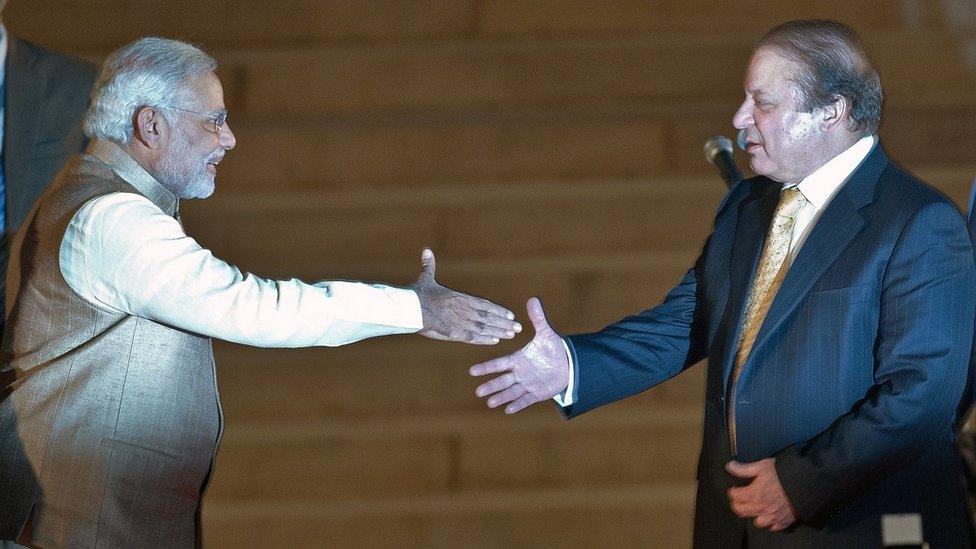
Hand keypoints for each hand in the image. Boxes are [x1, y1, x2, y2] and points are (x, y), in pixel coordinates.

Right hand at [410, 248, 520, 343]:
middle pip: (489, 317)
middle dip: (504, 323)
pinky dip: (485, 339)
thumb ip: (429, 266)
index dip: (498, 310)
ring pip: (484, 328)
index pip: (484, 305)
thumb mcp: (425, 278)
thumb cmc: (416, 294)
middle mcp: (464, 310)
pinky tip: (495, 341)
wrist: (409, 308)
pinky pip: (473, 337)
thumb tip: (426, 250)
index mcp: (460, 298)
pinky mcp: (454, 333)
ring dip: (499, 331)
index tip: (510, 314)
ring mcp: (460, 322)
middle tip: (518, 327)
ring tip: (512, 335)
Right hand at [469, 297, 568, 412]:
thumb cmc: (553, 348)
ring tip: (490, 402)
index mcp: (518, 359)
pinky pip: (526, 400)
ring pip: (512, 391)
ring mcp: (528, 384)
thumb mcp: (545, 333)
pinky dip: (517, 404)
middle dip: (491, 386)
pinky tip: (508, 410)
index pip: (499, 363)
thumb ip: (537, 318)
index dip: (486, 368)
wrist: (568, 363)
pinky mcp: (538, 393)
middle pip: (502, 380)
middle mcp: (520, 373)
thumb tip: (533, 298)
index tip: (472, 371)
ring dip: (501, 397)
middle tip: (478, 392)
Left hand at [726, 458, 797, 530]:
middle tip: (740, 499)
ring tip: (755, 508)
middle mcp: (761, 507)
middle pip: (741, 510)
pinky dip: (769, 523)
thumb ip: (744, 469)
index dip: (733, 491)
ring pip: (756, 522)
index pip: (735, 496)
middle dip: (738, 504)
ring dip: (754, 515)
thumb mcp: (762, 466)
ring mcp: (772, 516)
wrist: (805, 483)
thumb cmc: (783, 474)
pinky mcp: (783, 521)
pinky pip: (772, 527)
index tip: (735, 489)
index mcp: (754, 494)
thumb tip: (729, 466)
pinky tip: (769, 515)